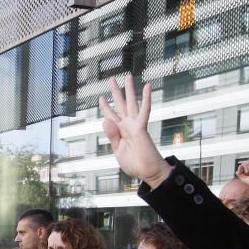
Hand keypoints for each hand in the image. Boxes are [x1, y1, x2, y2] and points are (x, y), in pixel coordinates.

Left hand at [98, 74, 172, 188]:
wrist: (147, 172)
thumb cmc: (134, 163)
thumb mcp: (118, 151)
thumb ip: (112, 136)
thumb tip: (105, 120)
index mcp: (120, 132)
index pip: (111, 116)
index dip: (106, 107)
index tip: (101, 97)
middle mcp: (127, 125)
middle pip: (121, 104)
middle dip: (116, 92)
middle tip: (112, 79)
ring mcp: (135, 125)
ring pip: (132, 103)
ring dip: (130, 90)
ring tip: (128, 76)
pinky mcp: (141, 128)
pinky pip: (144, 110)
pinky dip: (146, 98)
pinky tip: (148, 86)